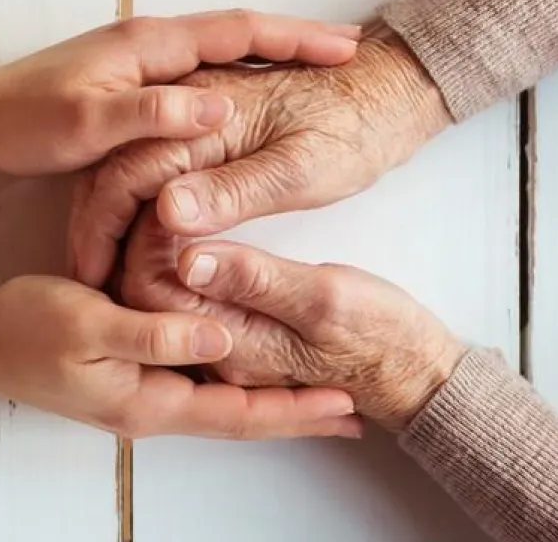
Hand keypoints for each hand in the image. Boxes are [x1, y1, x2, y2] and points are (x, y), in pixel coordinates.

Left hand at [0, 10, 360, 175]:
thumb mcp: (88, 125)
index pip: (239, 30)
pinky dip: (239, 72)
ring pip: (223, 49)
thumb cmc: (25, 123)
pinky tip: (252, 92)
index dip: (295, 39)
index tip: (345, 47)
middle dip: (296, 38)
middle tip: (348, 50)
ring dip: (271, 53)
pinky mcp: (131, 80)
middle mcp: (150, 43)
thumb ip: (151, 115)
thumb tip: (216, 109)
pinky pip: (201, 69)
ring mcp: (141, 60)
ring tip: (317, 65)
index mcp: (150, 46)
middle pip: (240, 30)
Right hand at [0, 275, 362, 438]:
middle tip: (351, 410)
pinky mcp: (130, 376)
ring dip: (271, 400)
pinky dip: (234, 380)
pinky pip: (198, 385)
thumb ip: (157, 334)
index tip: (345, 407)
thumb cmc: (26, 328)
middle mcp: (151, 406)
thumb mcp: (92, 323)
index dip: (294, 413)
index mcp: (148, 400)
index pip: (238, 413)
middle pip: (239, 416)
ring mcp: (140, 394)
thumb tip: (222, 337)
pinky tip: (250, 365)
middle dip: (295, 415)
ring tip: (316, 393)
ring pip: (221, 402)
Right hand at [70, 31, 451, 286]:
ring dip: (109, 220)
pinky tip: (136, 246)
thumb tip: (165, 214)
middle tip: (88, 283)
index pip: (125, 172)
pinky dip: (135, 209)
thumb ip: (233, 192)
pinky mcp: (203, 133)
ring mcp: (190, 119)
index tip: (93, 274)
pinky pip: (151, 170)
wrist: (384, 91)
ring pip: (127, 171)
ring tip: (103, 273)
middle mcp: (186, 110)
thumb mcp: (300, 170)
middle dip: (94, 228)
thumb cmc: (352, 129)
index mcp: (202, 116)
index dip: (102, 227)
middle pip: (114, 171)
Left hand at [118, 208, 464, 430]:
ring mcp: (222, 344)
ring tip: (176, 197)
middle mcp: (211, 352)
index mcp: (227, 345)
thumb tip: (187, 256)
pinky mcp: (237, 332)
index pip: (147, 292)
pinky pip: (189, 295)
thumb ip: (255, 278)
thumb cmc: (380, 335)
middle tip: (165, 187)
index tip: (168, 193)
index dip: (146, 237)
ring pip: (163, 292)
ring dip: (161, 245)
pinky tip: (194, 224)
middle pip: (143, 294)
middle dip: (144, 238)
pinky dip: (181, 257)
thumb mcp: (325, 297)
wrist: (413, 371)